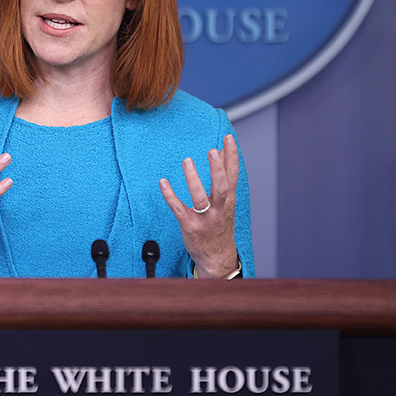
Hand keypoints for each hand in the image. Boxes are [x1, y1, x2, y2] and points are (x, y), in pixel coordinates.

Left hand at [158, 134, 239, 277]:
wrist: (218, 257)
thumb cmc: (220, 225)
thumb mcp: (227, 202)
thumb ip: (224, 177)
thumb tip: (222, 151)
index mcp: (229, 200)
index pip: (233, 175)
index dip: (232, 156)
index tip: (227, 138)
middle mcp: (220, 208)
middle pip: (222, 186)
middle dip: (218, 169)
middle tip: (212, 150)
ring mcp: (205, 218)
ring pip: (201, 198)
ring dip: (193, 180)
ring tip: (187, 162)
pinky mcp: (190, 226)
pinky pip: (179, 209)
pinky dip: (170, 196)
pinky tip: (163, 183)